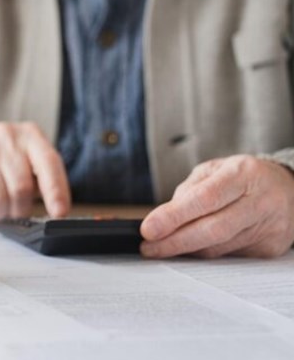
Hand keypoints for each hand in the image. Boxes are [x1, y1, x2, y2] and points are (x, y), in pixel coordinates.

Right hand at [0, 122, 70, 219]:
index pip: (48, 163)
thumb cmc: (12, 164)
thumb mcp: (34, 168)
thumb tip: (57, 212)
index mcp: (32, 135)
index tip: (59, 213)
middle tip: (17, 211)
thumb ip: (48, 186)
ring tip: (0, 207)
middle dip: (20, 208)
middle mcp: (8, 134)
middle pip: (21, 186)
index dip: (55, 191)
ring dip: (0, 210)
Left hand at [141, 155, 293, 258]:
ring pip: (219, 247)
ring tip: (162, 248)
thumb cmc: (243, 178)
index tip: (148, 229)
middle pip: (213, 229)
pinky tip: (191, 248)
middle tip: (148, 248)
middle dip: (175, 242)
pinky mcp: (270, 248)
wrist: (289, 189)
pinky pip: (228, 256)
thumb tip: (163, 219)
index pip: (205, 199)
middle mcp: (260, 201)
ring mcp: (269, 227)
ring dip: (186, 250)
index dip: (174, 216)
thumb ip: (189, 191)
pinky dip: (206, 253)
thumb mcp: (215, 170)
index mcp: (243, 174)